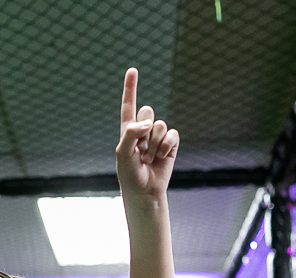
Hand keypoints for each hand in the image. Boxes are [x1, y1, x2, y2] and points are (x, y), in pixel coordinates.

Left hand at [115, 68, 178, 199]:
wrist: (145, 191)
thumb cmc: (130, 173)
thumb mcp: (123, 152)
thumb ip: (131, 132)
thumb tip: (149, 122)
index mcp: (128, 129)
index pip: (128, 105)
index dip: (130, 87)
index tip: (132, 70)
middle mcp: (143, 130)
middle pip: (147, 111)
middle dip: (144, 129)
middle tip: (140, 150)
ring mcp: (158, 137)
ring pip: (160, 125)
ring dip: (153, 143)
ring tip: (148, 158)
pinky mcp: (170, 144)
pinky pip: (172, 134)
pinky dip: (165, 146)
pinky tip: (160, 157)